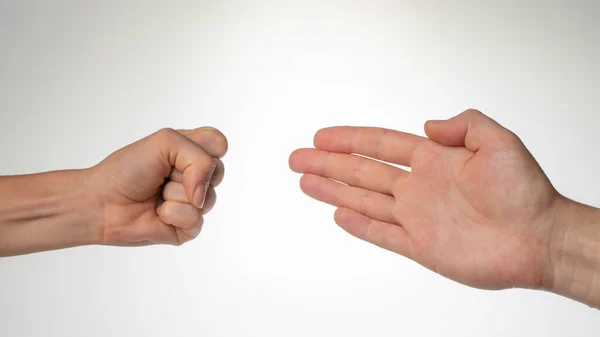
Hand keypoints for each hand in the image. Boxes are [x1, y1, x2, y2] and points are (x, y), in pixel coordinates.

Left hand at [88, 127, 227, 245]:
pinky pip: (197, 221)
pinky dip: (173, 215)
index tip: (177, 152)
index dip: (203, 149)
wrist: (101, 202)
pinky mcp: (187, 227)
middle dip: (187, 172)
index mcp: (190, 152)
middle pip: (218, 172)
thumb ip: (198, 158)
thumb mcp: (165, 142)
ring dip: (176, 195)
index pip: (219, 144)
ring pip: (208, 198)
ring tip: (157, 196)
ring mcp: (192, 203)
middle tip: (163, 175)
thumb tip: (202, 194)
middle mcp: (195, 177)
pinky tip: (158, 214)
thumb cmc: (126, 170)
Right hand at [289, 109, 561, 289]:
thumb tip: (429, 126)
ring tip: (305, 182)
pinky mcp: (421, 246)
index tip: (321, 136)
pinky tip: (338, 215)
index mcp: (433, 160)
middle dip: (328, 164)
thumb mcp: (499, 142)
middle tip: (297, 158)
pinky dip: (359, 226)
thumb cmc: (525, 191)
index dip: (349, 139)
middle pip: (362, 171)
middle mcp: (419, 187)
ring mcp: (417, 217)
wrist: (538, 239)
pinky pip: (382, 234)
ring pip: (364, 200)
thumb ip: (464, 125)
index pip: (380, 145)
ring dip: (333, 191)